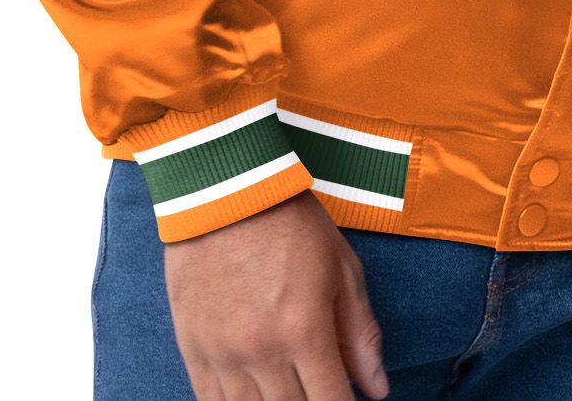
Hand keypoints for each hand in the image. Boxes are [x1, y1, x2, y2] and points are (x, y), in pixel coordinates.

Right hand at [164, 188, 389, 400]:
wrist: (225, 190)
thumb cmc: (289, 222)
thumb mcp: (340, 267)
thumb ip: (359, 332)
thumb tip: (377, 389)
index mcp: (304, 330)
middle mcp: (262, 352)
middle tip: (319, 391)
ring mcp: (223, 354)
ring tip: (290, 390)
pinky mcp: (194, 349)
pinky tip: (254, 397)